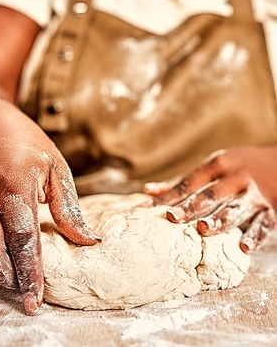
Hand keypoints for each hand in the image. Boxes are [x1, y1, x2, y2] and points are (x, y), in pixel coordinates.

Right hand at [0, 109, 100, 314]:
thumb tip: (89, 242)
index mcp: (12, 186)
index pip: (22, 240)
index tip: (37, 300)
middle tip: (29, 290)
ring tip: (14, 278)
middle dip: (11, 280)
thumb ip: (69, 207)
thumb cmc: (23, 144)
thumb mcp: (54, 166)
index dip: (31, 273)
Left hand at [146, 146, 276, 252]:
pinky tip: (244, 247)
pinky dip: (255, 236)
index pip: (188, 184)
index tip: (147, 210)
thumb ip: (182, 182)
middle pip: (210, 195)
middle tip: (172, 217)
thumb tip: (148, 191)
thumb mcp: (213, 168)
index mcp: (217, 166)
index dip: (168, 197)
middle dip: (191, 207)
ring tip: (204, 229)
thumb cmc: (238, 168)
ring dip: (220, 220)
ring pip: (235, 209)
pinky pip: (264, 224)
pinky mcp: (271, 210)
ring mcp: (254, 195)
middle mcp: (236, 178)